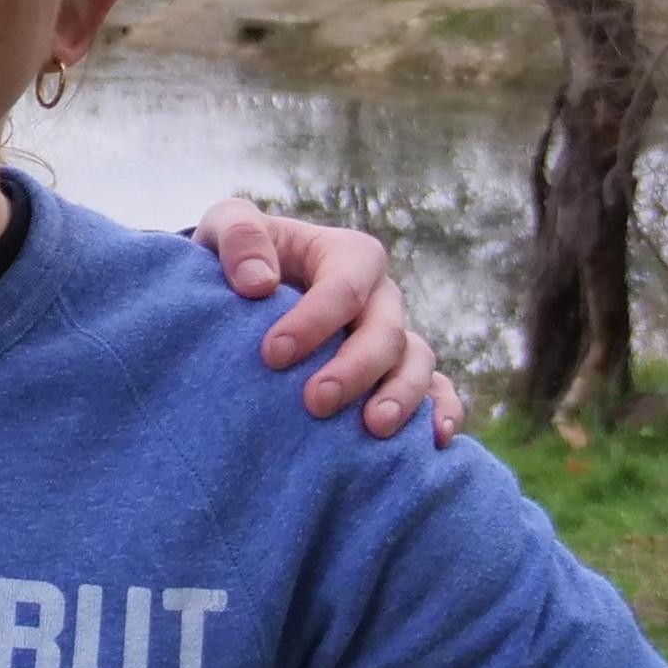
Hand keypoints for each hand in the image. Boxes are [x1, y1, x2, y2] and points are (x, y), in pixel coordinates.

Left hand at [188, 204, 458, 444]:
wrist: (244, 292)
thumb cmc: (242, 258)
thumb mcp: (225, 226)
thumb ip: (238, 237)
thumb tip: (258, 284)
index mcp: (347, 256)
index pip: (344, 286)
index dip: (314, 321)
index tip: (272, 355)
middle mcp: (380, 297)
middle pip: (385, 331)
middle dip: (355, 368)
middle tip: (316, 402)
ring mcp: (394, 337)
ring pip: (417, 362)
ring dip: (402, 396)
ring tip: (375, 428)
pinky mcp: (398, 374)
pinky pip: (437, 392)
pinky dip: (442, 412)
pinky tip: (433, 441)